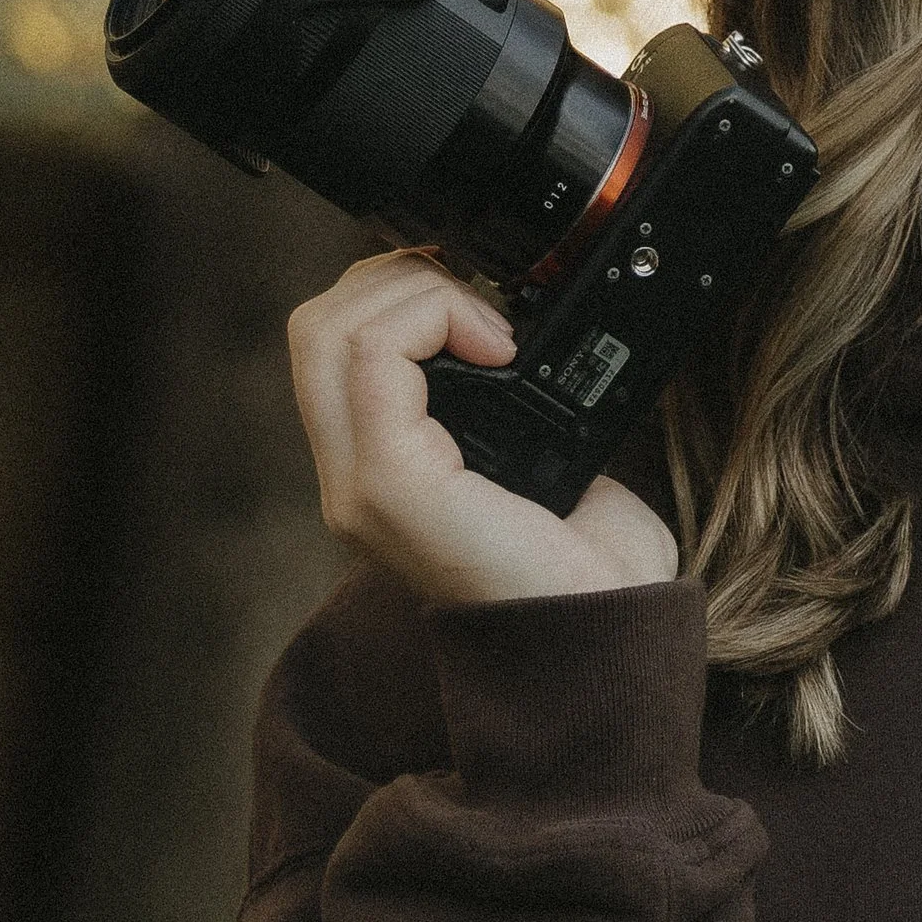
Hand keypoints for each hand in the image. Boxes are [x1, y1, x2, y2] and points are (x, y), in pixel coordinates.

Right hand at [288, 251, 680, 608]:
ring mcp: (360, 485)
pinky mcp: (388, 482)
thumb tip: (518, 336)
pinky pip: (371, 355)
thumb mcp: (540, 466)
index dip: (396, 297)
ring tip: (489, 326)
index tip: (481, 306)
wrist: (606, 642)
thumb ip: (503, 405)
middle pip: (315, 326)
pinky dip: (434, 318)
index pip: (334, 349)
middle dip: (395, 279)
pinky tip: (497, 347)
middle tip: (479, 301)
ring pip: (326, 329)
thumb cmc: (587, 569)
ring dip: (414, 292)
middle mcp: (352, 481)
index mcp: (382, 474)